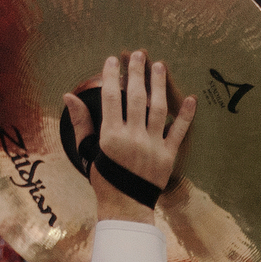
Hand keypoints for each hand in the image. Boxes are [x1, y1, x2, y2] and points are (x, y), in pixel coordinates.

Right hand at [63, 51, 194, 225]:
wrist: (125, 207)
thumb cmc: (104, 178)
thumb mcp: (87, 151)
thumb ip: (81, 123)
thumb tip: (69, 96)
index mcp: (111, 135)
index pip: (111, 97)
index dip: (111, 76)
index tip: (113, 60)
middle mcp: (133, 138)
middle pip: (136, 98)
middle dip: (137, 73)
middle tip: (139, 54)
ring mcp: (153, 146)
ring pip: (158, 109)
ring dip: (159, 85)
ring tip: (160, 66)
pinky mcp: (169, 156)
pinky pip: (180, 132)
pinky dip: (186, 116)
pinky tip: (191, 98)